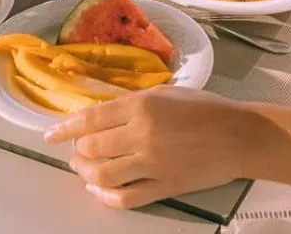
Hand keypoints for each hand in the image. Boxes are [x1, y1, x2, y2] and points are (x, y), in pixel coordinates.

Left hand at [46, 88, 251, 208]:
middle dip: (78, 150)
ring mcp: (152, 163)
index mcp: (142, 106)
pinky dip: (106, 197)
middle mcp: (142, 134)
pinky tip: (100, 191)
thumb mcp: (167, 93)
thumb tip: (102, 113)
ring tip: (84, 170)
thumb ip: (134, 103)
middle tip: (77, 151)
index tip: (51, 134)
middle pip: (92, 147)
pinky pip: (126, 197)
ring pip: (102, 175)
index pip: (91, 118)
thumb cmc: (206, 109)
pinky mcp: (163, 186)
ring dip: (86, 173)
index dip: (66, 127)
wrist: (239, 136)